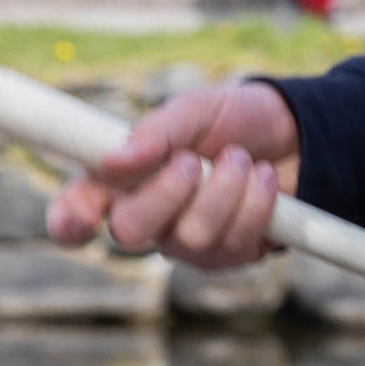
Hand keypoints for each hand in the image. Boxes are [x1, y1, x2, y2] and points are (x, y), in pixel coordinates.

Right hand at [46, 81, 298, 270]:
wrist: (295, 134)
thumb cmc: (232, 118)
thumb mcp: (195, 108)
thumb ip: (156, 132)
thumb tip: (115, 159)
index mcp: (121, 179)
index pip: (74, 212)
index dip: (69, 219)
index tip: (83, 214)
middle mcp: (146, 218)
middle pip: (128, 233)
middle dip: (166, 193)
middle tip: (193, 159)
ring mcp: (185, 242)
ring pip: (190, 238)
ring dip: (225, 188)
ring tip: (242, 159)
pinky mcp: (227, 257)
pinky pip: (234, 244)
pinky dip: (256, 203)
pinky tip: (263, 179)